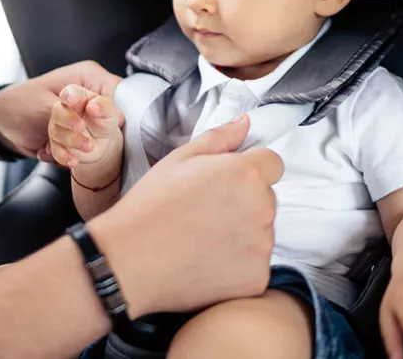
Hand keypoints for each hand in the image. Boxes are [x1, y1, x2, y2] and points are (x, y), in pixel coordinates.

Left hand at [0, 61, 120, 157]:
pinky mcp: (78, 137)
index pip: (116, 93)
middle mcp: (90, 98)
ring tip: (48, 140)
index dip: (105, 108)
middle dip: (82, 133)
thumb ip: (73, 112)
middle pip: (107, 120)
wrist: (0, 124)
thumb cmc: (18, 104)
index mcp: (89, 78)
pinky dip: (64, 154)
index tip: (91, 113)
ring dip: (67, 145)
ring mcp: (85, 119)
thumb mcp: (45, 105)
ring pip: (93, 140)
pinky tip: (46, 148)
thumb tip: (107, 119)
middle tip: (63, 134)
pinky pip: (81, 152)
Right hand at [47, 84, 123, 184]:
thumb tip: (93, 106)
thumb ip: (104, 106)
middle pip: (58, 112)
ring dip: (72, 140)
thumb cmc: (104, 121)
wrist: (103, 142)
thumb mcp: (110, 112)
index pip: (70, 92)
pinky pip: (56, 151)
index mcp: (78, 97)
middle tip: (81, 126)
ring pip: (57, 132)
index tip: (73, 100)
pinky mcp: (58, 145)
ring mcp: (59, 129)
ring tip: (90, 146)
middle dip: (68, 119)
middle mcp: (65, 111)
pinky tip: (73, 161)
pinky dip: (64, 157)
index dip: (70, 95)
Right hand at [87, 114, 283, 317]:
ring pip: (261, 233)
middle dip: (244, 202)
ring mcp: (261, 246)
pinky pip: (256, 265)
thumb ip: (219, 138)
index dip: (251, 170)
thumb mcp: (179, 160)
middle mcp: (261, 208)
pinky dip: (237, 266)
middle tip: (206, 212)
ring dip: (242, 234)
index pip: (273, 164)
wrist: (130, 261)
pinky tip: (206, 260)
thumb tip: (243, 123)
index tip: (228, 183)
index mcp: (245, 173)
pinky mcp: (256, 278)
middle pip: (266, 199)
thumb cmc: (149, 209)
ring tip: (202, 237)